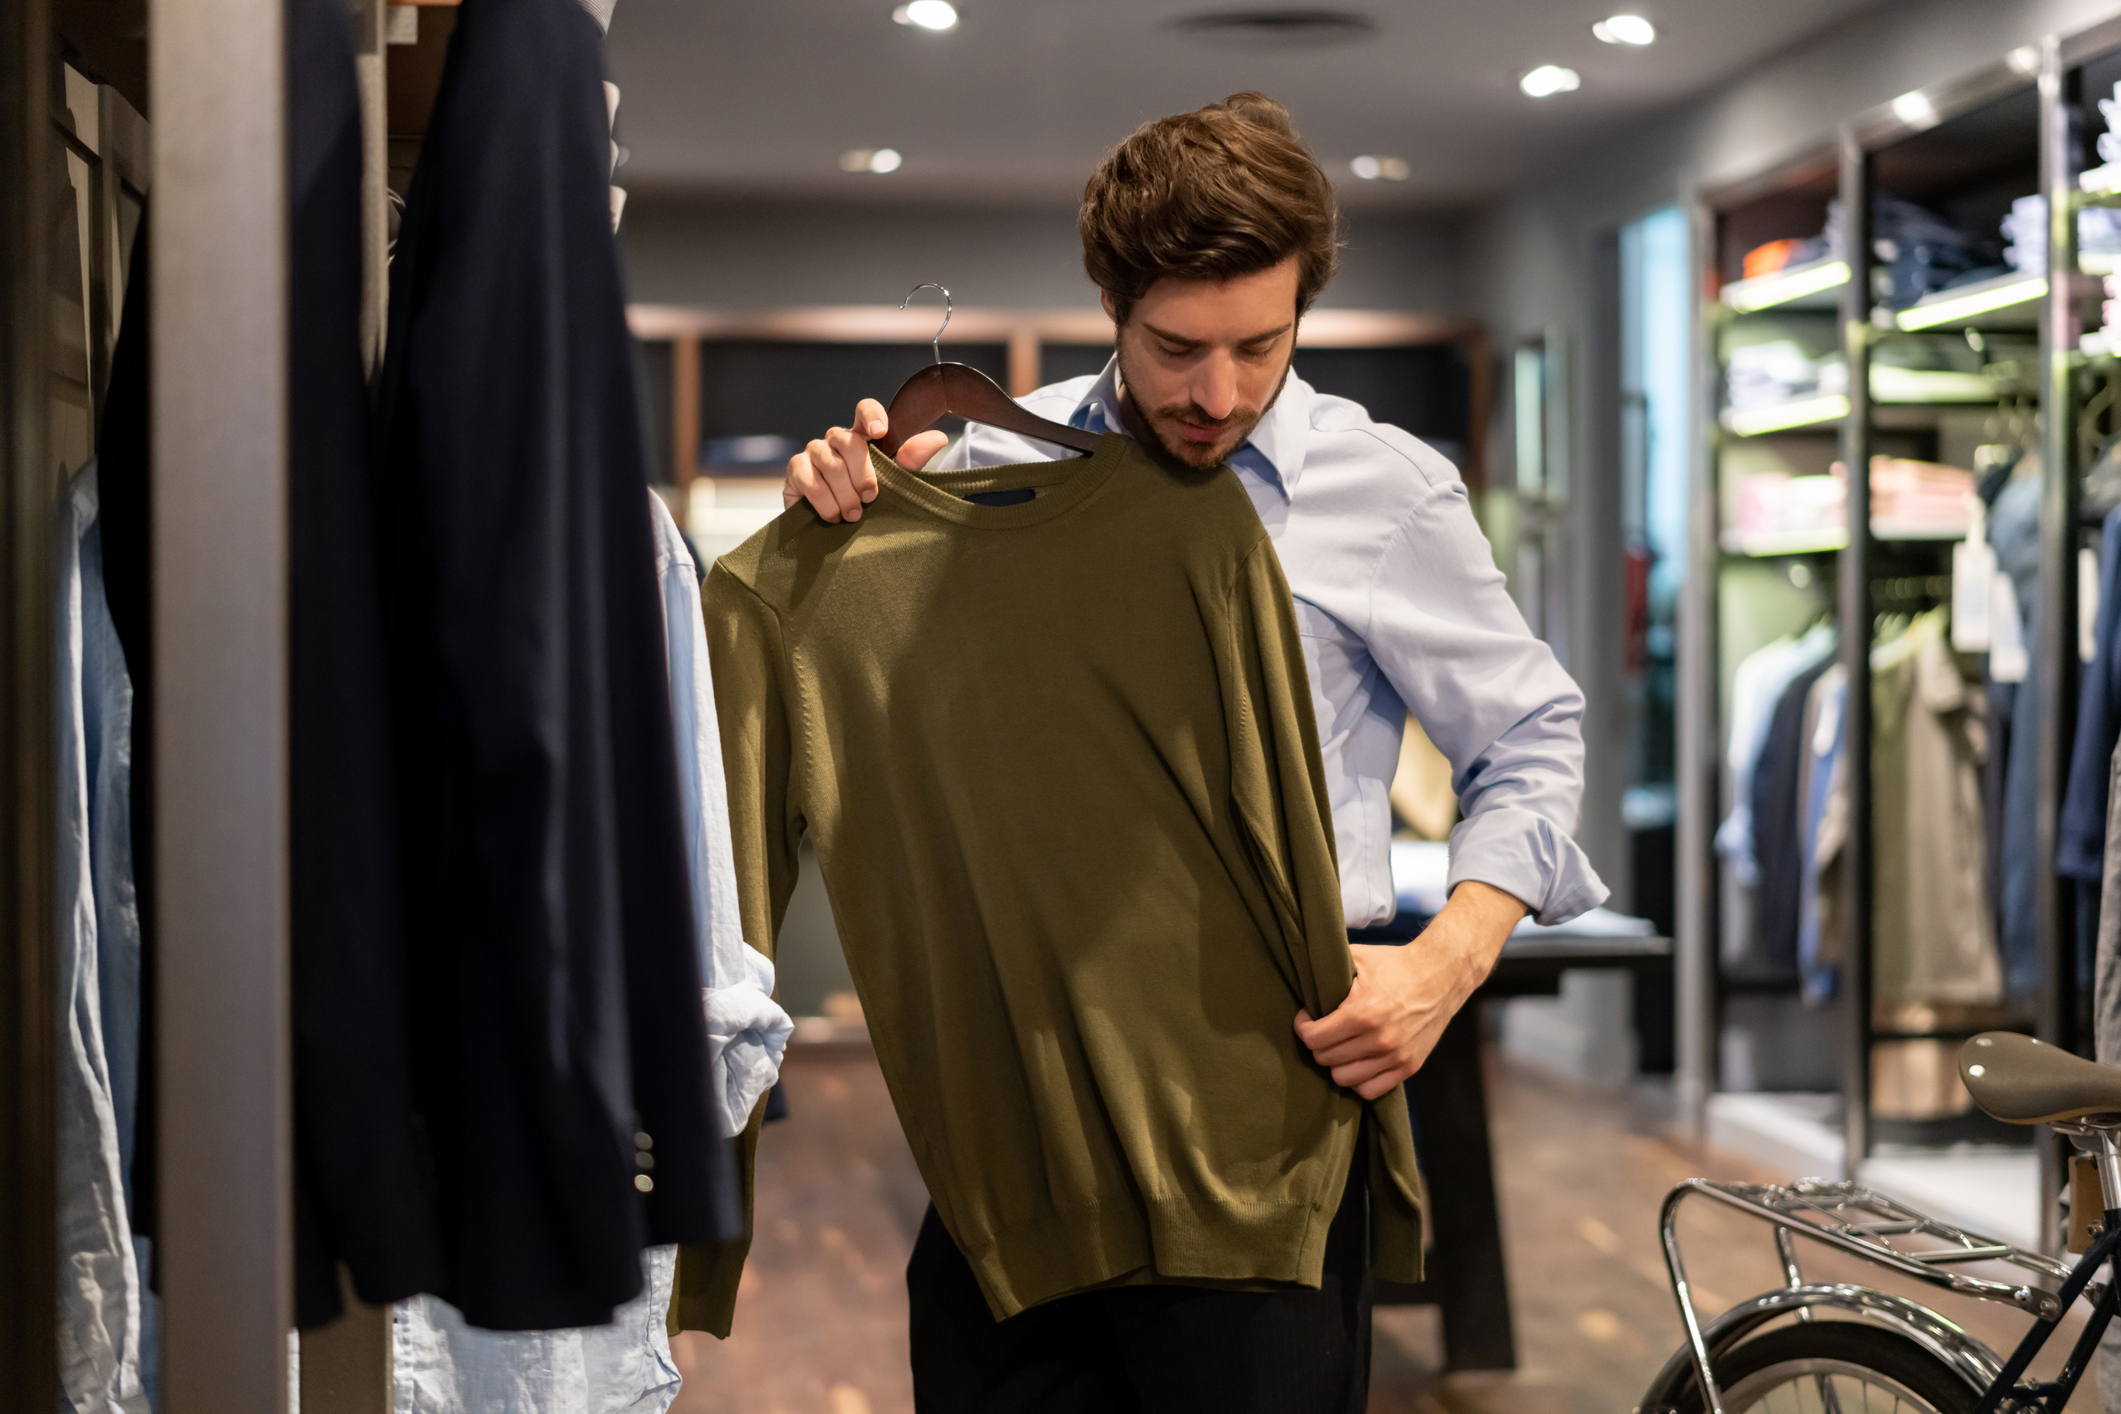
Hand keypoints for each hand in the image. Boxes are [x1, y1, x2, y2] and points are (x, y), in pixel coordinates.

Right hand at [783, 399, 949, 521]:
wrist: (833, 531)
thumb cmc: (866, 503)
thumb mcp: (894, 483)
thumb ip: (911, 461)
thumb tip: (938, 438)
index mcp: (862, 437)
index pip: (865, 410)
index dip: (871, 416)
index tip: (880, 432)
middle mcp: (836, 439)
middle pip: (850, 442)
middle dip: (863, 475)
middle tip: (870, 499)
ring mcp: (813, 452)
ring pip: (831, 465)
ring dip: (845, 495)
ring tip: (853, 515)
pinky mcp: (795, 470)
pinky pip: (810, 481)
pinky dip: (826, 503)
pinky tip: (833, 516)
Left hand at [1293, 880, 1526, 1099]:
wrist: (1442, 974)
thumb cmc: (1395, 964)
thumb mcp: (1358, 958)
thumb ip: (1327, 970)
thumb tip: (1299, 977)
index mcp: (1362, 1013)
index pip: (1314, 1039)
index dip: (1303, 1027)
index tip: (1307, 1017)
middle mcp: (1379, 1040)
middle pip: (1326, 1060)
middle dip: (1318, 1044)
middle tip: (1323, 1030)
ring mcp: (1396, 1056)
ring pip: (1345, 1079)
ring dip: (1336, 1064)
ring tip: (1339, 1046)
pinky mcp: (1409, 1066)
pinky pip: (1371, 1090)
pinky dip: (1359, 1080)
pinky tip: (1357, 1061)